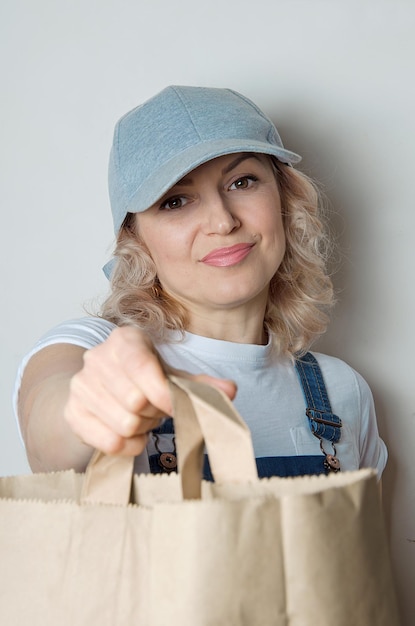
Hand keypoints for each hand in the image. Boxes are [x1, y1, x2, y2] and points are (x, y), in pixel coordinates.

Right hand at [64, 326, 236, 456]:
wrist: (103, 390)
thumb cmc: (144, 380)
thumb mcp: (173, 375)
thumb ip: (201, 384)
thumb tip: (230, 391)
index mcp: (124, 340)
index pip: (143, 369)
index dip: (163, 394)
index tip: (173, 405)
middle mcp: (96, 357)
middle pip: (136, 402)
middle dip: (152, 412)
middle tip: (154, 409)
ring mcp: (80, 385)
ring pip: (124, 424)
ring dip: (141, 428)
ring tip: (141, 417)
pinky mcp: (72, 412)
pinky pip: (109, 442)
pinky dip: (128, 445)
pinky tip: (130, 432)